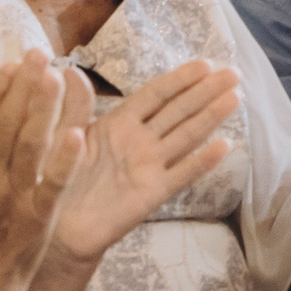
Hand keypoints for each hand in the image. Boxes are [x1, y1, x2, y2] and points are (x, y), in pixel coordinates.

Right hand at [0, 51, 89, 290]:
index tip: (11, 65)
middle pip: (4, 125)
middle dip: (22, 87)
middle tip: (39, 55)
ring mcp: (12, 199)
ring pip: (28, 146)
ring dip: (42, 110)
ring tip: (56, 77)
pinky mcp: (37, 219)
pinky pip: (53, 185)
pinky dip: (64, 161)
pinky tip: (79, 135)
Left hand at [45, 59, 238, 268]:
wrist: (54, 228)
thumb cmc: (54, 179)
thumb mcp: (57, 136)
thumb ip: (69, 107)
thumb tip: (68, 68)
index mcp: (119, 123)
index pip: (156, 94)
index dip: (181, 79)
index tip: (206, 63)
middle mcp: (140, 141)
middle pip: (180, 110)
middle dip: (207, 90)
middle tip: (234, 73)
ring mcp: (150, 166)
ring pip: (187, 135)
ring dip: (212, 116)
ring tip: (236, 97)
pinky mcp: (153, 193)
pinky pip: (182, 174)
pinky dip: (204, 161)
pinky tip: (225, 146)